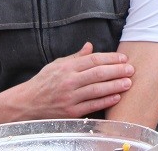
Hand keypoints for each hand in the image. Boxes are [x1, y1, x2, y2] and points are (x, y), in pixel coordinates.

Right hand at [12, 42, 134, 118]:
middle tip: (131, 69)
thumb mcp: (57, 64)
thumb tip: (90, 46)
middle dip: (117, 71)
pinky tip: (116, 97)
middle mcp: (69, 81)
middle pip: (98, 74)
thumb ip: (76, 57)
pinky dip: (105, 101)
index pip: (94, 60)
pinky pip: (91, 105)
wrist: (26, 104)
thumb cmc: (43, 82)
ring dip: (115, 86)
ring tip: (128, 83)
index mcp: (67, 67)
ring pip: (97, 90)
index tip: (123, 58)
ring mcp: (69, 98)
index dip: (111, 58)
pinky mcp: (70, 112)